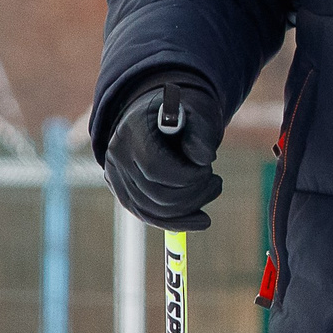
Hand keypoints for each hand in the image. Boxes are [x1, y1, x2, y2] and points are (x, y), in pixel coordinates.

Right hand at [101, 79, 224, 230]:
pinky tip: (199, 220)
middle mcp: (116, 157)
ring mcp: (115, 178)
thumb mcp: (198, 110)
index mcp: (131, 130)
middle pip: (152, 194)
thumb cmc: (182, 110)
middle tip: (216, 182)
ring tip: (211, 190)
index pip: (153, 166)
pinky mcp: (124, 194)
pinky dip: (175, 222)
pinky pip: (148, 216)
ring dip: (187, 208)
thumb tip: (203, 159)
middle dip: (191, 194)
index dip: (185, 176)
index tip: (209, 169)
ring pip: (151, 211)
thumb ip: (202, 130)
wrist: (158, 115)